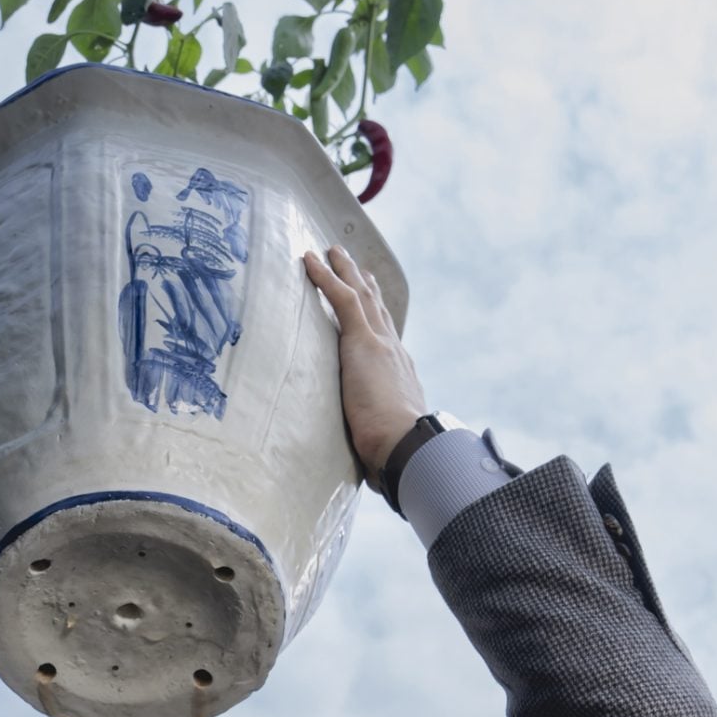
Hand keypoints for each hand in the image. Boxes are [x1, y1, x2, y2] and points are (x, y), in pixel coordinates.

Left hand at [302, 245, 426, 476]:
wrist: (406, 447)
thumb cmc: (395, 455)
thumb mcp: (380, 440)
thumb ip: (371, 440)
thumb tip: (365, 466)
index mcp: (399, 374)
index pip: (385, 338)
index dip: (376, 317)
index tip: (370, 302)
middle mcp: (394, 352)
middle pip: (377, 308)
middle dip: (363, 283)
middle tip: (352, 262)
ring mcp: (381, 344)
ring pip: (361, 296)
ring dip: (344, 270)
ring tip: (332, 250)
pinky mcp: (364, 343)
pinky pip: (343, 300)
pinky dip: (326, 278)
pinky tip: (310, 260)